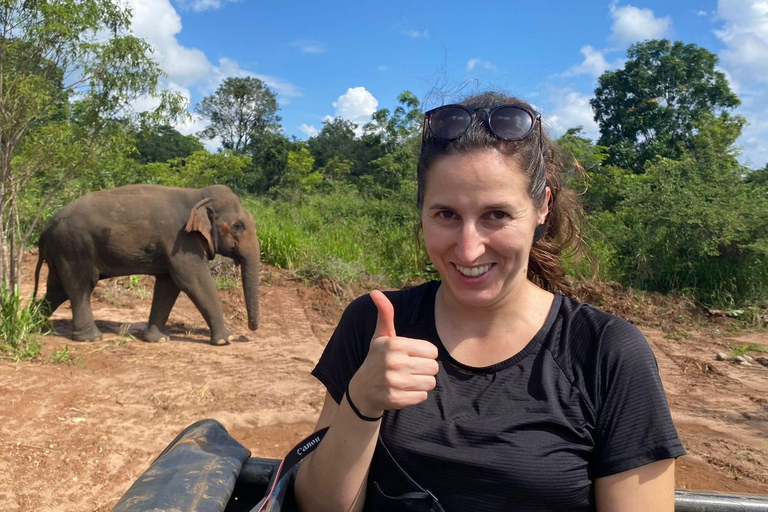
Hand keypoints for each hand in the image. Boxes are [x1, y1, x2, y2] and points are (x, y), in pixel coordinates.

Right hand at [347, 290, 439, 418]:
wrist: (362, 390)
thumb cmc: (377, 358)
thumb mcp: (381, 336)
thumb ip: (385, 314)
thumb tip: (375, 292)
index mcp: (396, 345)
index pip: (433, 351)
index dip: (425, 354)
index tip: (411, 356)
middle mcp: (394, 363)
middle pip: (434, 368)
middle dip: (425, 369)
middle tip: (409, 369)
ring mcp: (394, 382)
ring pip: (430, 383)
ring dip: (422, 383)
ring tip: (407, 379)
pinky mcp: (396, 399)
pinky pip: (422, 397)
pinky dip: (416, 395)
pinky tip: (403, 390)